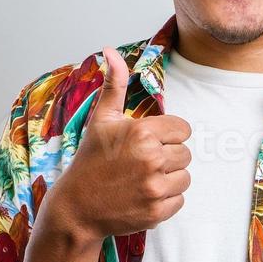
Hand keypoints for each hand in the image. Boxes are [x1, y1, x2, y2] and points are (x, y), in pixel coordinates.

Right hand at [38, 46, 192, 243]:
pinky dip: (166, 200)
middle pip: (186, 154)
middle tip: (140, 164)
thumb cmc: (90, 160)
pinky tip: (142, 196)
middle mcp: (151, 159)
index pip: (183, 129)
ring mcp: (155, 187)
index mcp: (142, 132)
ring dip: (169, 179)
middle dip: (167, 157)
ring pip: (185, 177)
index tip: (147, 143)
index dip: (167, 136)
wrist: (76, 208)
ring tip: (142, 179)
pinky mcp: (158, 211)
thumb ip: (115, 84)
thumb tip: (110, 50)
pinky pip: (180, 200)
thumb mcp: (101, 119)